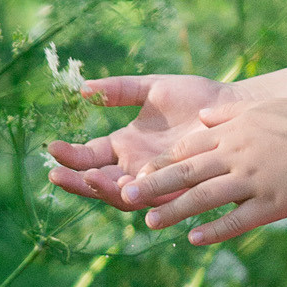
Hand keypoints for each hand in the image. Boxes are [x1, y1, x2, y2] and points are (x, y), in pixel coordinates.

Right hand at [44, 73, 230, 209]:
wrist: (233, 110)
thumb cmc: (196, 98)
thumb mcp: (152, 88)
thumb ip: (120, 89)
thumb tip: (83, 89)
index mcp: (126, 145)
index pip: (90, 157)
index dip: (71, 155)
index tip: (52, 147)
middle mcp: (136, 167)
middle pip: (98, 182)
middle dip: (77, 180)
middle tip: (56, 174)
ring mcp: (156, 180)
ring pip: (121, 195)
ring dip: (102, 189)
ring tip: (88, 178)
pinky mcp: (178, 189)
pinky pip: (153, 198)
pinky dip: (136, 193)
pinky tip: (124, 183)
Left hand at [124, 92, 286, 244]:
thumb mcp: (259, 109)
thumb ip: (225, 114)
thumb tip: (199, 117)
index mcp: (232, 134)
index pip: (188, 150)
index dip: (160, 163)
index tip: (136, 172)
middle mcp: (236, 156)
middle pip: (187, 172)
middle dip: (153, 184)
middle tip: (125, 194)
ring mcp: (253, 180)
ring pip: (205, 196)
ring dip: (175, 210)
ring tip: (150, 221)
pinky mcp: (272, 202)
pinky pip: (237, 219)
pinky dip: (214, 230)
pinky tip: (194, 240)